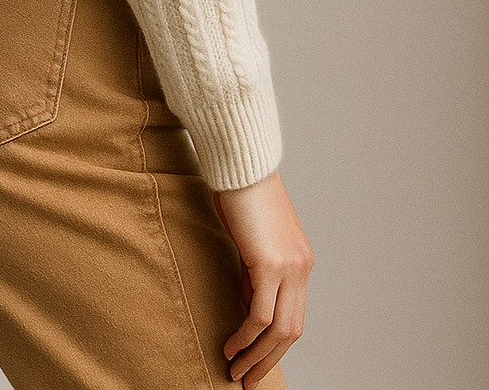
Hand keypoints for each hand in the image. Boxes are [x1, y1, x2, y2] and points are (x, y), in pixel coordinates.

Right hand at [212, 168, 312, 388]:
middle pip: (291, 331)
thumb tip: (247, 306)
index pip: (293, 315)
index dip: (275, 344)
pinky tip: (230, 345)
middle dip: (268, 360)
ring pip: (278, 330)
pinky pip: (259, 314)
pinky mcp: (269, 264)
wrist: (241, 163)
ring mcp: (289, 267)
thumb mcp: (253, 240)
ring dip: (256, 356)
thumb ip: (255, 272)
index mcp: (300, 262)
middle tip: (246, 380)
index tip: (255, 361)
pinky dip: (245, 336)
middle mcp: (301, 268)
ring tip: (235, 370)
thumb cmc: (241, 193)